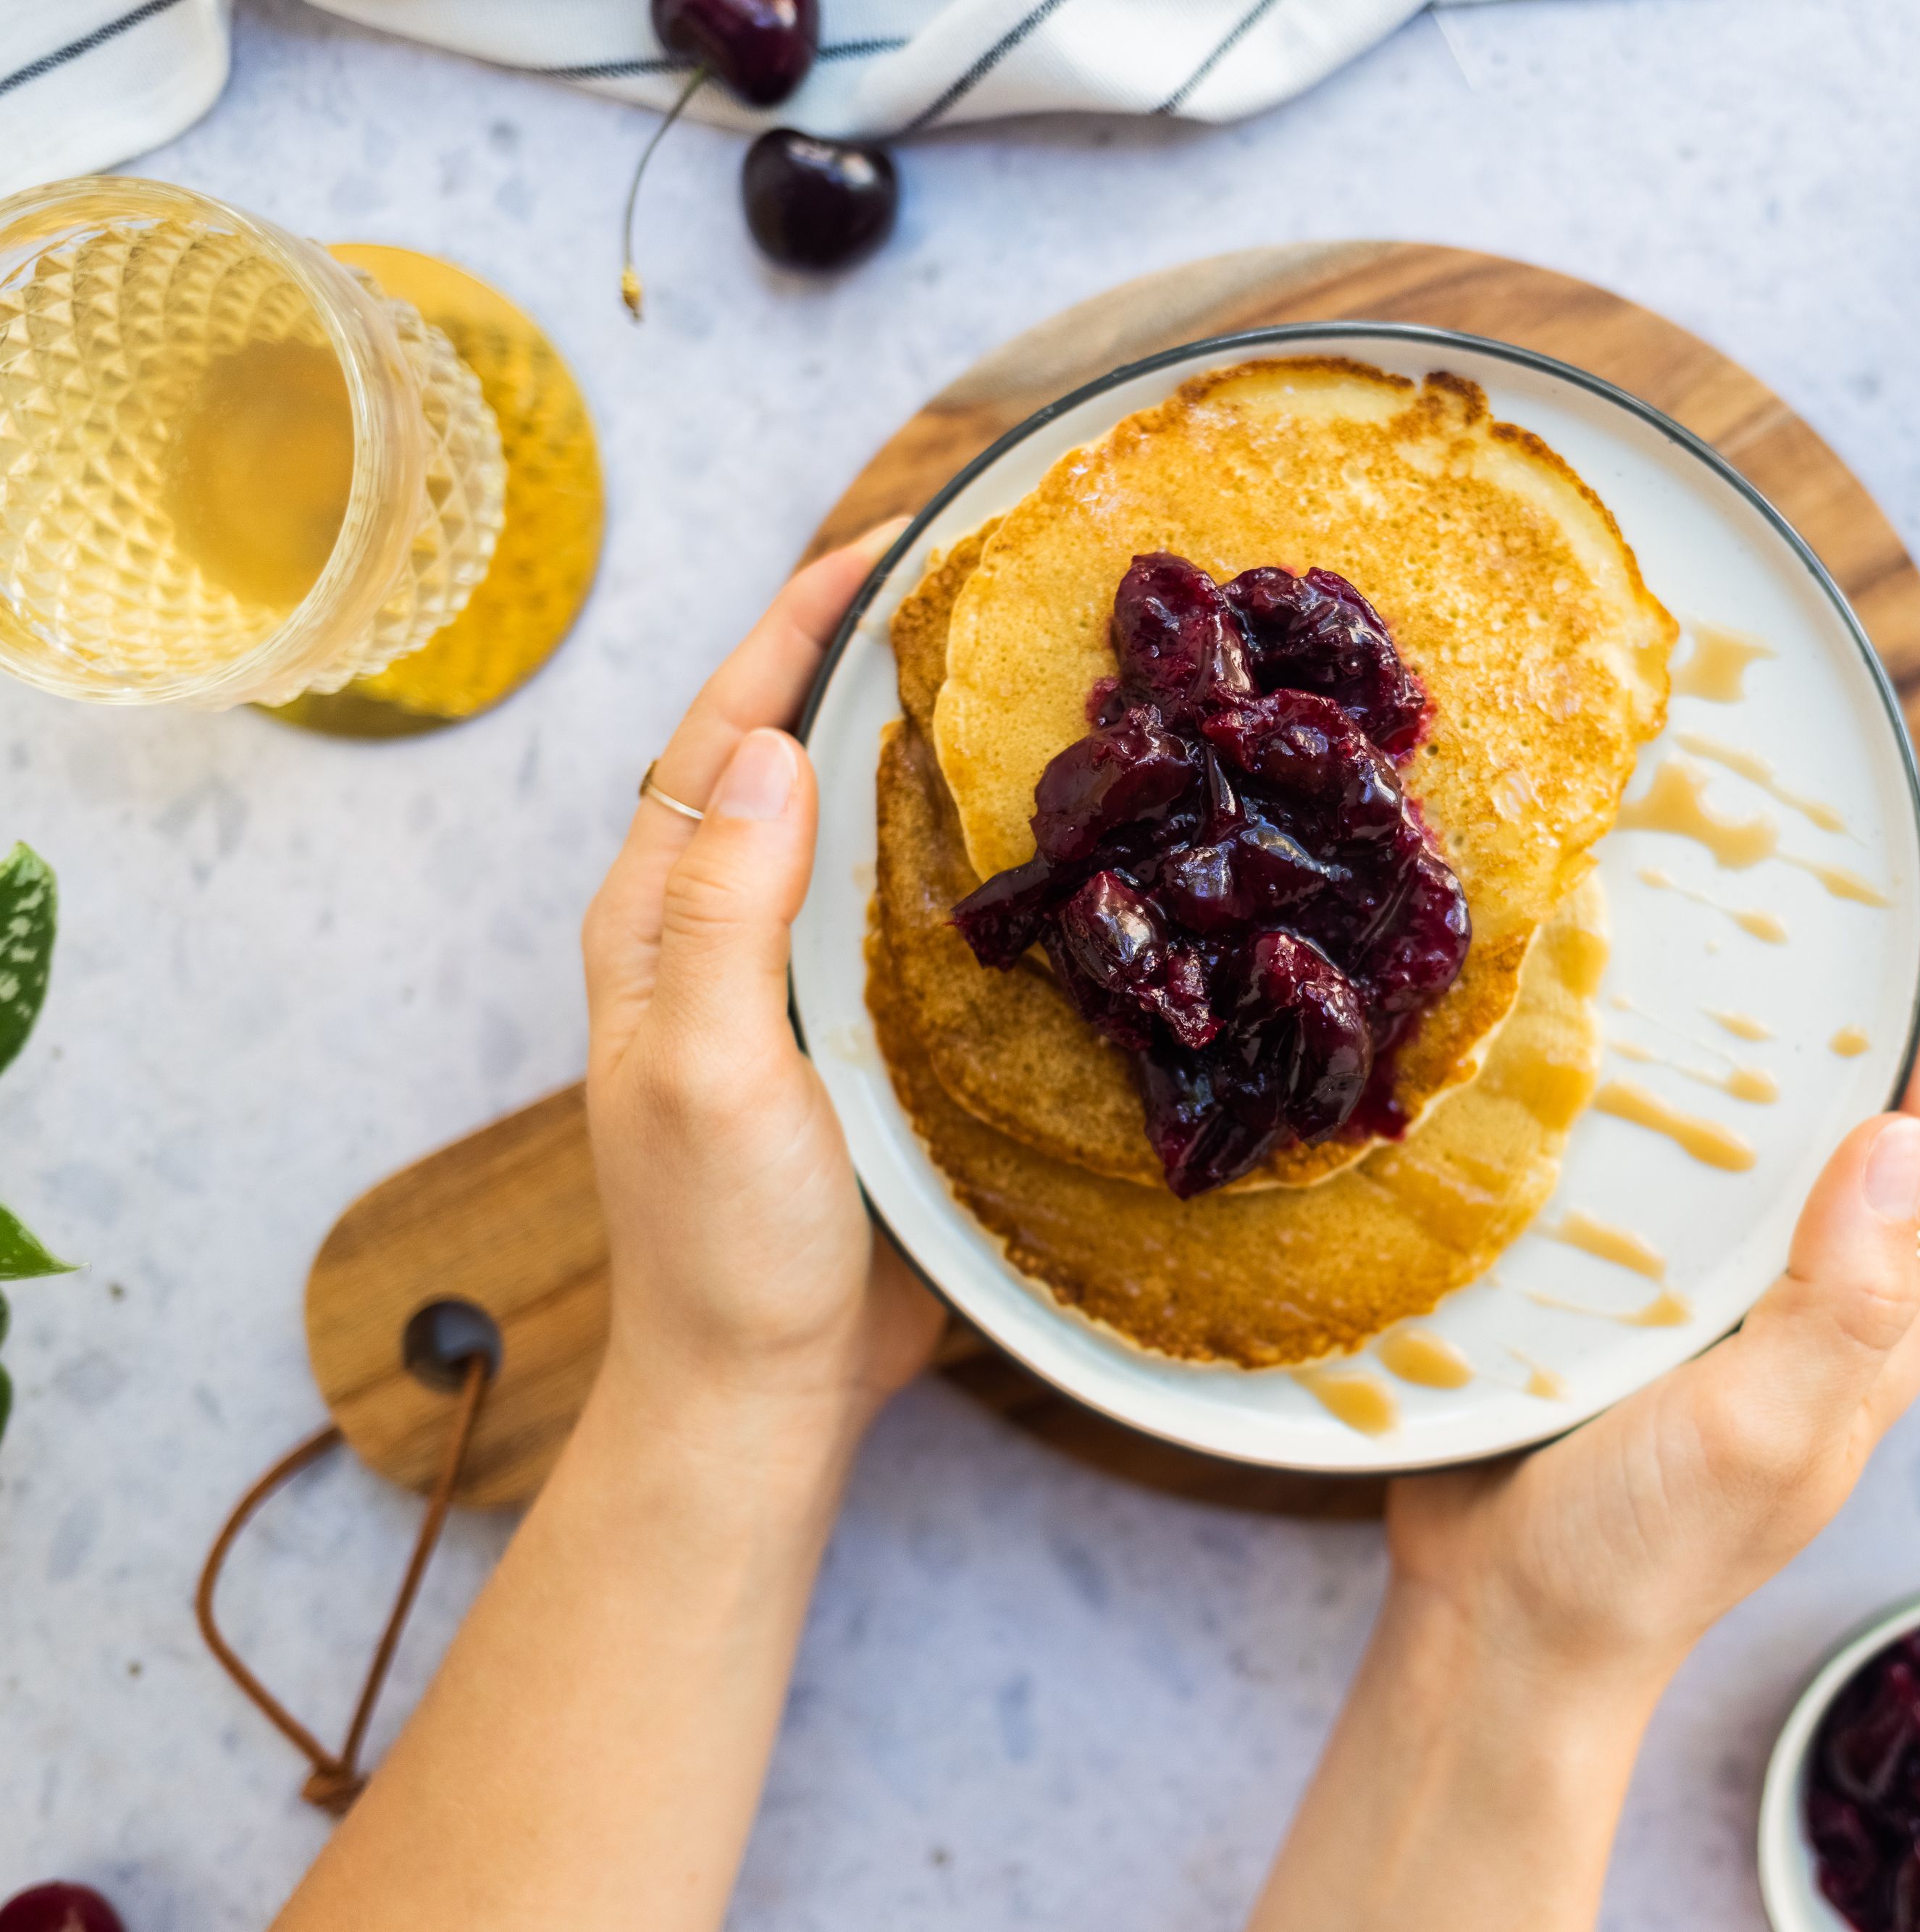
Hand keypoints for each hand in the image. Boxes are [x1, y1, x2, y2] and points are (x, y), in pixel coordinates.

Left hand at [579, 524, 942, 1440]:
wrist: (763, 1394)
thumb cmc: (721, 1247)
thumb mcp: (708, 1070)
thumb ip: (727, 912)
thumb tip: (773, 747)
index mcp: (657, 925)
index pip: (719, 733)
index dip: (791, 629)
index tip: (882, 544)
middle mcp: (719, 937)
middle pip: (784, 758)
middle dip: (860, 660)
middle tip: (972, 589)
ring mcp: (792, 990)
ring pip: (854, 832)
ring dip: (918, 749)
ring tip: (1018, 684)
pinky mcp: (862, 1044)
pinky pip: (911, 916)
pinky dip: (965, 857)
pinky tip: (1044, 848)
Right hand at [1387, 840, 1919, 1682]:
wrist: (1501, 1639)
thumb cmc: (1639, 1555)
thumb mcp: (1764, 1431)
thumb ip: (1841, 1297)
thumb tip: (1901, 1130)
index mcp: (1874, 1313)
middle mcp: (1807, 1284)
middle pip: (1850, 1096)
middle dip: (1845, 971)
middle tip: (1803, 837)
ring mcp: (1710, 1285)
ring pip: (1744, 1119)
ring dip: (1737, 1016)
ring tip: (1696, 892)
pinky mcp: (1615, 1287)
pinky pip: (1644, 1161)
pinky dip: (1631, 1084)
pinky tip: (1579, 1019)